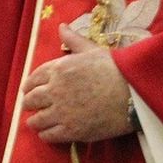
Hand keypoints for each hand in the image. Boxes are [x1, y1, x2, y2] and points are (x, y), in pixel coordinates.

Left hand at [21, 24, 132, 142]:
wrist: (135, 93)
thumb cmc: (116, 68)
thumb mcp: (93, 49)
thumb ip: (73, 40)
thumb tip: (61, 26)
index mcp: (59, 68)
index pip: (33, 78)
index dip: (29, 85)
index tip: (28, 90)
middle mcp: (56, 90)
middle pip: (31, 99)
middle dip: (29, 102)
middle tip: (30, 106)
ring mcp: (62, 112)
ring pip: (37, 119)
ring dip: (34, 120)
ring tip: (35, 122)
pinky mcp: (72, 131)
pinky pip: (49, 135)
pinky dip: (45, 134)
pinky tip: (47, 133)